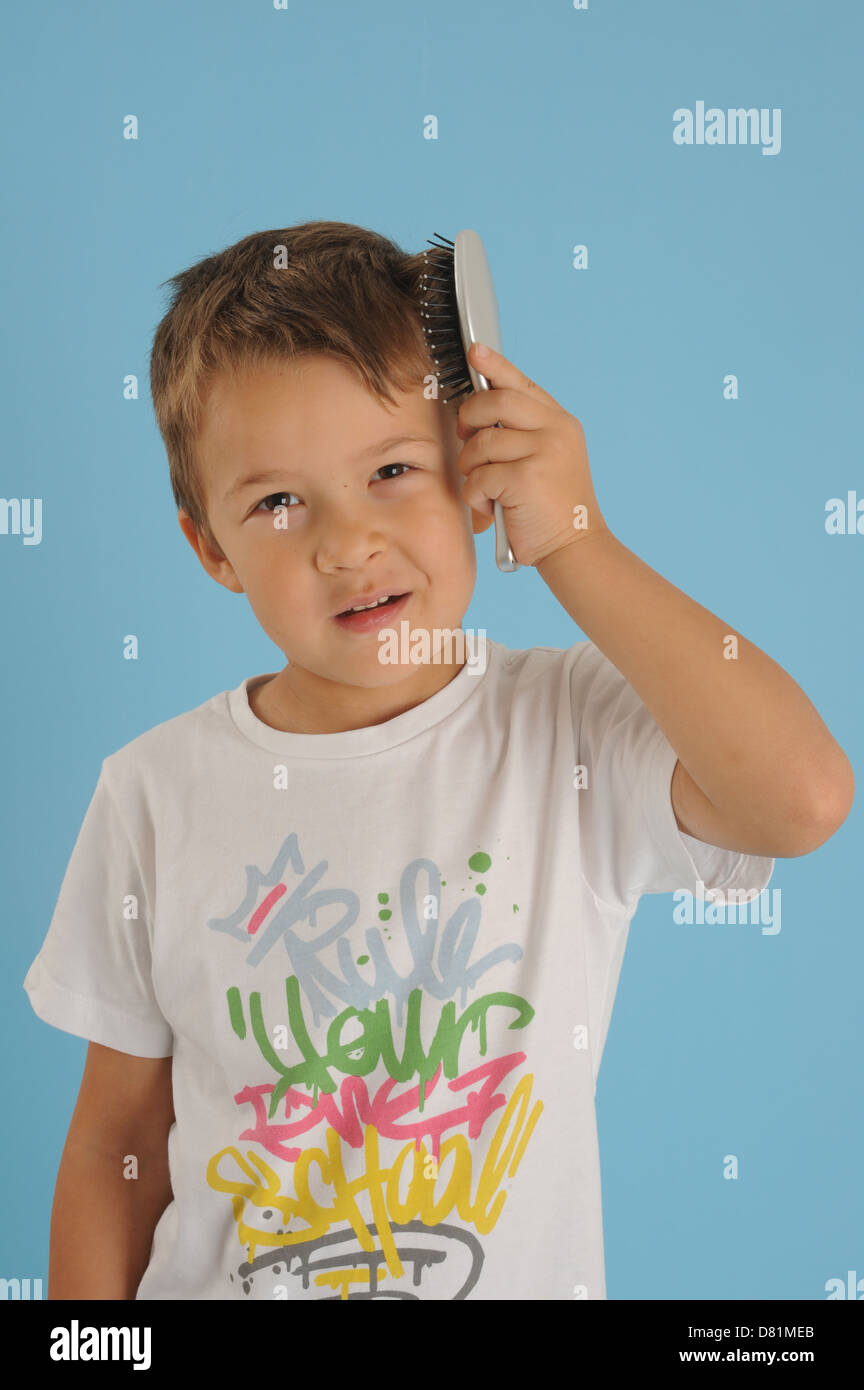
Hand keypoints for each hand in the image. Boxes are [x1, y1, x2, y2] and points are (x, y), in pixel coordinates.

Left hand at [455, 342, 610, 567]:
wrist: (574, 547)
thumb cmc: (552, 508)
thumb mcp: (546, 459)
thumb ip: (522, 433)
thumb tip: (478, 410)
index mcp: (559, 422)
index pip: (521, 384)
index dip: (494, 366)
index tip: (474, 351)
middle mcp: (555, 430)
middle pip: (494, 402)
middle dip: (468, 420)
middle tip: (466, 441)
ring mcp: (543, 451)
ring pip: (480, 443)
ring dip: (471, 469)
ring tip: (484, 490)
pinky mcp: (526, 477)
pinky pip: (478, 476)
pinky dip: (475, 497)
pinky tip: (490, 510)